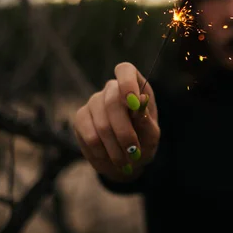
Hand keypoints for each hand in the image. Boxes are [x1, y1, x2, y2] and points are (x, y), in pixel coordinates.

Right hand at [73, 62, 159, 181]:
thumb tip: (141, 100)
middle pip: (112, 102)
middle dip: (125, 132)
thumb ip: (146, 119)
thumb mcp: (151, 134)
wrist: (126, 159)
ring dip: (115, 148)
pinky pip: (89, 136)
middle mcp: (111, 89)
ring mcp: (93, 102)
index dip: (127, 83)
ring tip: (124, 162)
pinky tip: (109, 158)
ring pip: (101, 123)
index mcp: (134, 85)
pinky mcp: (80, 118)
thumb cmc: (144, 141)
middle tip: (134, 152)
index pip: (125, 70)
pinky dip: (102, 152)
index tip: (133, 102)